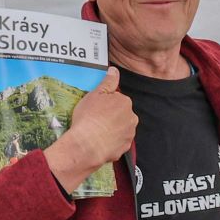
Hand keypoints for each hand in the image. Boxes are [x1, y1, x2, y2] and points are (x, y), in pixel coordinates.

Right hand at [48, 68, 135, 192]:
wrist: (87, 144)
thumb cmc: (89, 117)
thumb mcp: (96, 94)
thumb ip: (108, 81)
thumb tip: (114, 70)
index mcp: (125, 103)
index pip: (117, 99)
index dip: (105, 103)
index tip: (96, 108)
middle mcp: (132, 118)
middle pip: (120, 114)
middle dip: (110, 116)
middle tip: (94, 119)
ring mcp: (129, 134)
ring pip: (120, 128)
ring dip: (111, 129)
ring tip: (96, 131)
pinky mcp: (124, 148)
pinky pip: (117, 142)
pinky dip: (110, 142)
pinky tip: (99, 141)